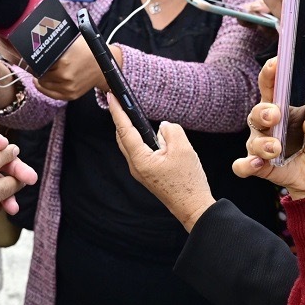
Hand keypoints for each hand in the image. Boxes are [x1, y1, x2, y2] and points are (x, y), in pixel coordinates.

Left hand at [34, 36, 108, 101]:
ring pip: (44, 85)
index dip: (34, 62)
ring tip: (39, 73)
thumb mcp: (71, 42)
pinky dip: (44, 89)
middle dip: (38, 70)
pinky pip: (51, 94)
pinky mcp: (71, 95)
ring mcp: (68, 87)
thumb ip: (56, 46)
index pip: (40, 64)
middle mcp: (64, 76)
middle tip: (36, 65)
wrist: (104, 66)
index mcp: (63, 62)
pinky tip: (40, 83)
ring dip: (40, 79)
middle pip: (41, 75)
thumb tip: (39, 44)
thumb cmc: (88, 51)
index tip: (31, 59)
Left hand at [106, 94, 213, 230]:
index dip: (118, 112)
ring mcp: (141, 172)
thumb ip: (171, 131)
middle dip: (121, 119)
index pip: (125, 130)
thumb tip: (162, 127)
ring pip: (132, 145)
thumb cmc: (188, 181)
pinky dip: (142, 140)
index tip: (111, 97)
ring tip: (133, 114)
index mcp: (140, 160)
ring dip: (132, 130)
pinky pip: (141, 152)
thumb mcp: (183, 149)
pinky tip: (150, 135)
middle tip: (120, 101)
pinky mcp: (148, 175)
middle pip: (123, 138)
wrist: (193, 207)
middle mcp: (136, 166)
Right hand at [231, 60, 304, 198]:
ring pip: (252, 140)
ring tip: (276, 147)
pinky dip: (247, 165)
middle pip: (256, 112)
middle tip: (275, 115)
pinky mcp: (260, 166)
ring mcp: (261, 144)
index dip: (270, 72)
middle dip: (263, 112)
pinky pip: (243, 165)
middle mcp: (267, 123)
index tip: (276, 64)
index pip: (271, 84)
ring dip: (262, 143)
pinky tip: (258, 163)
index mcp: (283, 105)